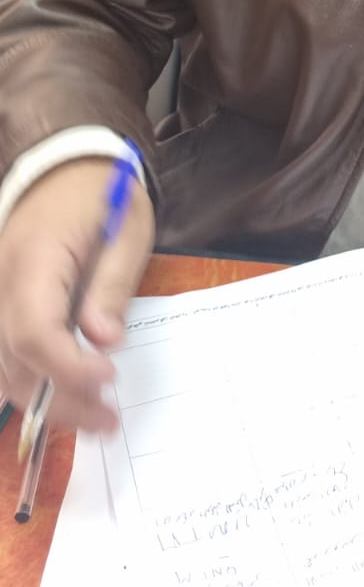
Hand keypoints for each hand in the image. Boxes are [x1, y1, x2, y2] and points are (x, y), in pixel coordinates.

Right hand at [0, 157, 154, 431]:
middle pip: (13, 359)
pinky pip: (0, 352)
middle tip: (107, 420)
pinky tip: (60, 394)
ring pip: (0, 365)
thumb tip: (104, 341)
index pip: (34, 330)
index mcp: (36, 257)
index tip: (108, 378)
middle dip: (59, 399)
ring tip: (92, 415)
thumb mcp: (127, 231)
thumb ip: (112, 286)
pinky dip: (26, 379)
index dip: (66, 366)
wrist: (66, 166)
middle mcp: (0, 279)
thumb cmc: (103, 195)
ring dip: (41, 399)